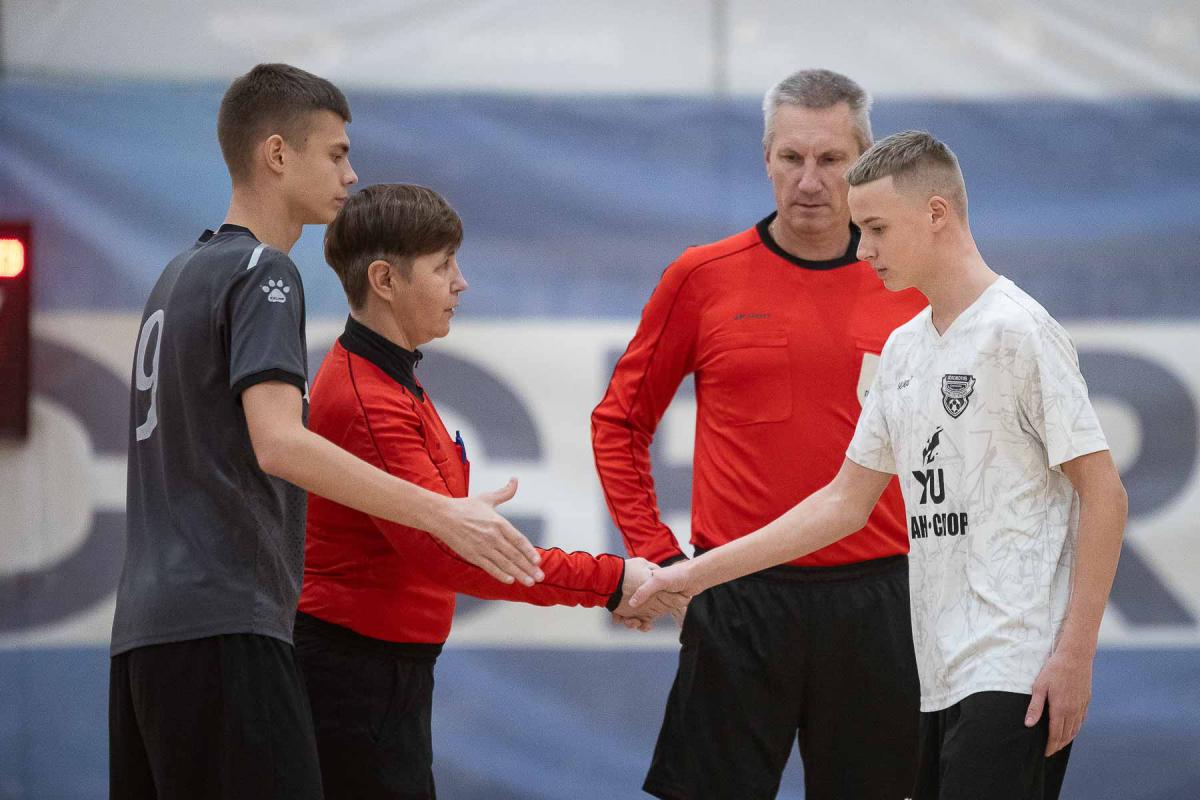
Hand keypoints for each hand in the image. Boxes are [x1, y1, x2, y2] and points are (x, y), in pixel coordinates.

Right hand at [429, 478, 543, 585]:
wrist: (442, 516)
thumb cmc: (465, 506)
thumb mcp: (487, 498)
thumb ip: (504, 492)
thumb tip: (515, 479)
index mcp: (498, 523)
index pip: (518, 540)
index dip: (529, 551)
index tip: (538, 561)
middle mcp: (492, 536)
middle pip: (514, 555)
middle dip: (528, 567)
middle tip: (540, 577)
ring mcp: (482, 547)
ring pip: (504, 563)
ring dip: (518, 574)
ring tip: (529, 582)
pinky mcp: (472, 555)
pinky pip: (489, 567)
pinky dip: (500, 574)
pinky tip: (510, 580)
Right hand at [612, 558, 689, 631]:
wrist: (693, 578)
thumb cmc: (675, 575)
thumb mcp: (658, 579)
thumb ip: (645, 591)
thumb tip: (631, 604)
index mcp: (642, 584)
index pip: (624, 595)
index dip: (617, 605)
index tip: (614, 614)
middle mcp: (645, 593)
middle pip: (628, 607)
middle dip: (624, 615)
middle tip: (620, 620)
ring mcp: (652, 601)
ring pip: (637, 614)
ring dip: (634, 621)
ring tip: (636, 624)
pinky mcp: (659, 608)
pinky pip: (648, 618)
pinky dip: (644, 623)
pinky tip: (645, 626)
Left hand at [1025, 646, 1093, 755]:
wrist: (1076, 657)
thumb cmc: (1054, 670)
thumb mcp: (1040, 686)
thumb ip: (1035, 707)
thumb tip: (1028, 724)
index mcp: (1060, 709)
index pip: (1055, 734)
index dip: (1050, 746)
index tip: (1045, 753)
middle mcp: (1073, 711)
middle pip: (1066, 735)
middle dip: (1057, 745)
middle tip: (1050, 751)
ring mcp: (1081, 707)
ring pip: (1075, 730)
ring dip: (1067, 739)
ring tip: (1058, 744)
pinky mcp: (1086, 702)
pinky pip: (1081, 721)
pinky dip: (1076, 729)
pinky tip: (1071, 730)